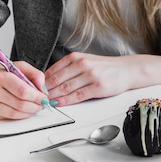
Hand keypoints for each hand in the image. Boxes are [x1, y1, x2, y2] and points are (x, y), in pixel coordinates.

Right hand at [0, 44, 46, 119]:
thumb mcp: (16, 66)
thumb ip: (33, 73)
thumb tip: (42, 88)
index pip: (23, 91)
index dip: (37, 97)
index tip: (44, 98)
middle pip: (20, 104)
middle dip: (35, 106)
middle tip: (41, 104)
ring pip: (13, 114)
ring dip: (28, 113)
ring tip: (33, 108)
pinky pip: (5, 118)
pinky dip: (17, 116)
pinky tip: (21, 110)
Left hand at [44, 52, 160, 105]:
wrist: (127, 70)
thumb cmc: (105, 67)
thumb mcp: (85, 62)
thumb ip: (69, 69)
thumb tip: (49, 80)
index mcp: (76, 57)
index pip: (53, 70)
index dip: (41, 81)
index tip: (34, 89)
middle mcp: (82, 64)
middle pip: (57, 80)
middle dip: (44, 91)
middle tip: (35, 98)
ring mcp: (90, 75)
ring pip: (65, 88)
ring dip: (53, 97)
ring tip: (44, 103)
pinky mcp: (97, 87)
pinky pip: (77, 96)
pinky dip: (66, 101)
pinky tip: (59, 104)